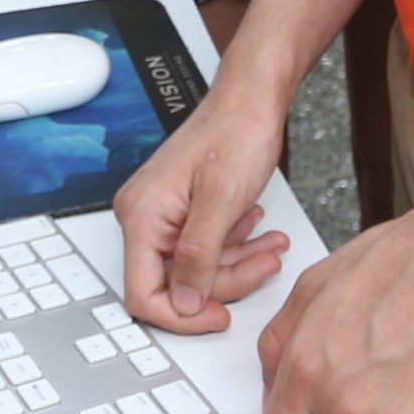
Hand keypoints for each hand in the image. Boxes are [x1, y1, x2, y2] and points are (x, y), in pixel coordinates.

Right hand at [114, 82, 290, 332]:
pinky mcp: (182, 211)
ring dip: (238, 263)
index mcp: (142, 216)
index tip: (218, 315)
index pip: (143, 294)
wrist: (252, 98)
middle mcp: (145, 217)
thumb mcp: (221, 200)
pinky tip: (257, 231)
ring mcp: (163, 214)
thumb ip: (198, 258)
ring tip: (271, 247)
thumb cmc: (236, 131)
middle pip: (176, 283)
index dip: (182, 314)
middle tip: (263, 265)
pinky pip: (204, 247)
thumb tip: (184, 304)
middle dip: (225, 281)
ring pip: (196, 268)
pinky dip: (235, 246)